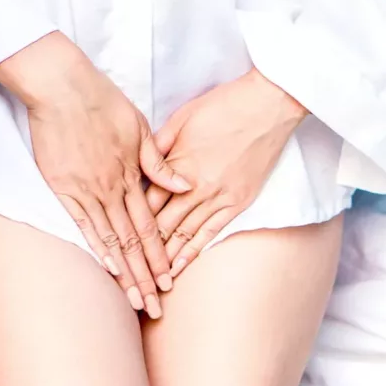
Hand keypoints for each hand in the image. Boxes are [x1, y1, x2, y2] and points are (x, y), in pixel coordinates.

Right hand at [0, 32, 190, 318]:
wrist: (63, 87)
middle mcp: (113, 190)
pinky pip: (82, 225)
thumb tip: (183, 185)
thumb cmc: (103, 103)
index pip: (152, 227)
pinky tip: (106, 270)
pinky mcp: (63, 188)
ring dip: (124, 274)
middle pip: (134, 243)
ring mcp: (87, 191)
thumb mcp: (141, 128)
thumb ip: (160, 162)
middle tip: (155, 306)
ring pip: (111, 242)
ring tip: (134, 300)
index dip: (161, 256)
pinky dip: (96, 249)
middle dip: (145, 277)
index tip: (169, 281)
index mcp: (134, 176)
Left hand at [145, 68, 307, 275]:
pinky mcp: (239, 201)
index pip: (147, 202)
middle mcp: (196, 187)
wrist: (268, 106)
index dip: (130, 222)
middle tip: (127, 269)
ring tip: (148, 279)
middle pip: (161, 224)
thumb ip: (159, 146)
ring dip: (165, 259)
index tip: (116, 239)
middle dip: (143, 250)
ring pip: (184, 234)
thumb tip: (141, 164)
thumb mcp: (183, 117)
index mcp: (178, 165)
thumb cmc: (224, 105)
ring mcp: (219, 196)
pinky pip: (211, 232)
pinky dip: (194, 251)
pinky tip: (180, 266)